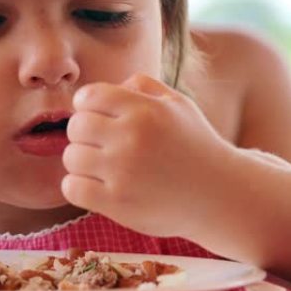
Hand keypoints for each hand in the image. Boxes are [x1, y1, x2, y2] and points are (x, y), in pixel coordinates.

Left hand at [61, 74, 236, 236]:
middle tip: (101, 144)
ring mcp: (123, 172)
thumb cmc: (194, 145)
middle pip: (75, 127)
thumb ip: (141, 86)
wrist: (219, 195)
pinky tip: (96, 186)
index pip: (88, 97)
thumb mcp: (177, 104)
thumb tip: (100, 92)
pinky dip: (78, 187)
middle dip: (84, 134)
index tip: (99, 117)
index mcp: (144, 110)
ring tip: (101, 166)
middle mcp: (131, 138)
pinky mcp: (117, 204)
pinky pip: (72, 188)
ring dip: (81, 161)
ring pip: (71, 157)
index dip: (87, 106)